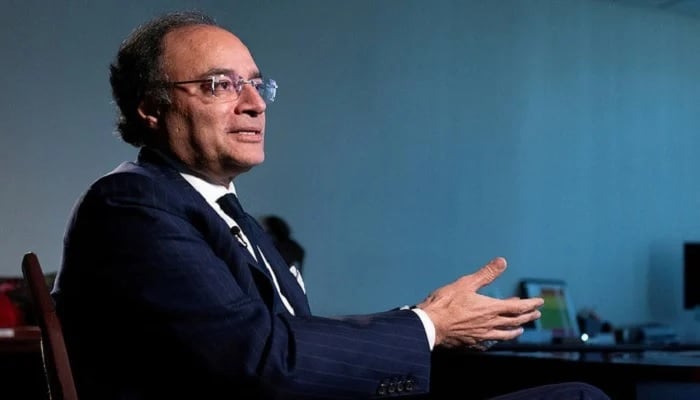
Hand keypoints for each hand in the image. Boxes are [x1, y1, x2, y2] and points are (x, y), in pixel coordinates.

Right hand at [415, 257, 543, 349]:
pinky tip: (495, 339)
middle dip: (527, 317)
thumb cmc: (445, 303)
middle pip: (514, 322)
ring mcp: (482, 335)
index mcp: (490, 308)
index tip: (539, 302)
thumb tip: (502, 262)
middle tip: (536, 314)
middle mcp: (490, 324)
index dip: (530, 304)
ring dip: (515, 331)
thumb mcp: (466, 283)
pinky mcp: (472, 343)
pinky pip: (490, 342)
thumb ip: (485, 274)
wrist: (430, 325)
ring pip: (505, 334)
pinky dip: (497, 339)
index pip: (517, 307)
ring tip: (520, 329)